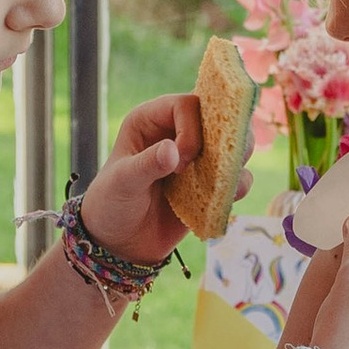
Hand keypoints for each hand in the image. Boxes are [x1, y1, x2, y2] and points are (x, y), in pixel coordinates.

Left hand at [78, 93, 223, 264]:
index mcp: (151, 120)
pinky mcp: (210, 184)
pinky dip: (237, 186)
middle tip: (217, 165)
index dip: (192, 129)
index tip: (181, 162)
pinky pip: (237, 177)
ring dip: (236, 161)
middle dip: (227, 137)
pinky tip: (223, 199)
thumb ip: (147, 165)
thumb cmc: (110, 205)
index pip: (186, 105)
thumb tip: (173, 150)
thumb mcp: (122, 183)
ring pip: (235, 144)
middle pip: (219, 117)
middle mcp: (177, 133)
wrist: (119, 243)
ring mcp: (197, 158)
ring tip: (222, 182)